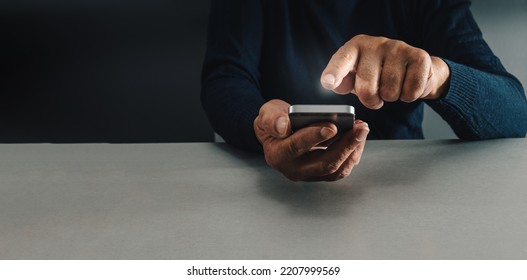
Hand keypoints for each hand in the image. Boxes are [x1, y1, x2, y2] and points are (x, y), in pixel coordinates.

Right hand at [254, 99, 369, 180]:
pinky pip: (342, 169)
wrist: (280, 132)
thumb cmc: (275, 121)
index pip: (296, 147)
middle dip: (345, 145)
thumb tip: (283, 126)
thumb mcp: (268, 113)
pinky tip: (359, 136)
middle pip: (324, 163)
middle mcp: (294, 170)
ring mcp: (310, 175)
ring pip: (337, 169)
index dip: (314, 137)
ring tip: (362, 130)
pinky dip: (353, 153)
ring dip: (353, 150)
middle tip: (360, 128)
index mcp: (278, 155)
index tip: (332, 127)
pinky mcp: (322, 174)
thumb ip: (272, 118)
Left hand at [320, 34, 449, 108]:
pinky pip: (411, 91)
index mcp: (354, 48)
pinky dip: (409, 96)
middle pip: (367, 88)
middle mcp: (375, 44)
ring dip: (391, 97)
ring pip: (390, 92)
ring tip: (392, 86)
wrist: (412, 67)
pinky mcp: (419, 57)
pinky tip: (407, 84)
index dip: (334, 73)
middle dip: (371, 100)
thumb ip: (341, 82)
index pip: (341, 61)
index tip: (328, 82)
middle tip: (375, 95)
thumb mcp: (354, 77)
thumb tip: (333, 84)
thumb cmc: (376, 73)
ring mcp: (398, 48)